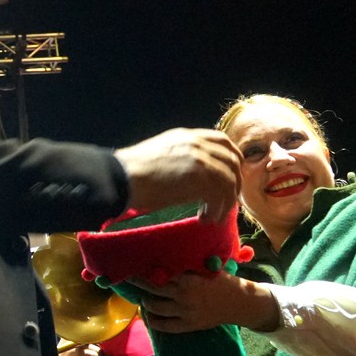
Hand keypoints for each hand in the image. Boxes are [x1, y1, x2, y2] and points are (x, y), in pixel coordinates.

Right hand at [115, 128, 241, 224]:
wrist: (120, 177)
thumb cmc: (132, 173)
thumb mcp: (160, 156)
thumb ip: (180, 160)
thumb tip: (194, 180)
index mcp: (187, 136)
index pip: (222, 141)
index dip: (232, 159)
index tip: (231, 177)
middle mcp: (197, 143)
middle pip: (232, 160)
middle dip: (234, 184)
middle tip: (227, 203)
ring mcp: (199, 158)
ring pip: (229, 180)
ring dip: (225, 202)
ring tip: (214, 217)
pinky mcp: (199, 175)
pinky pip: (220, 194)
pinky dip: (217, 209)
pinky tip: (205, 219)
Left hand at [138, 271, 277, 333]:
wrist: (240, 303)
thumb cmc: (222, 281)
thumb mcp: (206, 268)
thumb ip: (187, 265)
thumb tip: (165, 254)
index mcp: (188, 278)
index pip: (160, 273)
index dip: (144, 270)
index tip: (133, 265)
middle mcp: (184, 295)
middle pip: (152, 288)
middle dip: (138, 283)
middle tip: (128, 279)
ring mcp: (185, 311)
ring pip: (154, 307)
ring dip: (145, 302)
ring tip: (142, 297)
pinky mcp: (188, 325)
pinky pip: (164, 326)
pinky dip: (153, 321)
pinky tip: (148, 315)